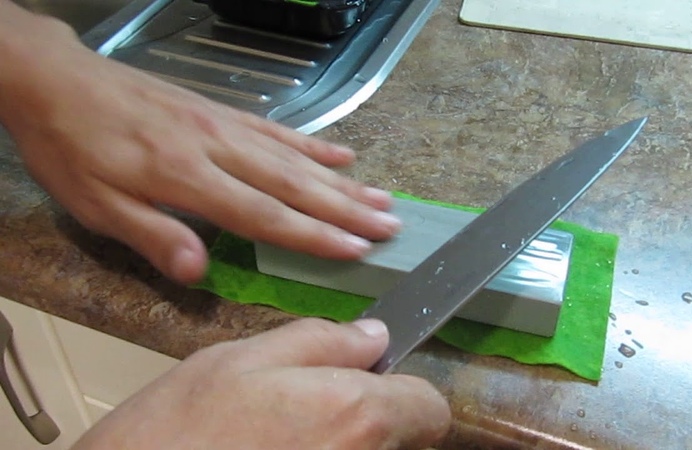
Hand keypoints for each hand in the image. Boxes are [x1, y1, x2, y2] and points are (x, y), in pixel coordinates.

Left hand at [0, 9, 400, 283]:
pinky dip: (313, 146)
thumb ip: (152, 235)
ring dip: (342, 182)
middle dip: (346, 210)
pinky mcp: (222, 112)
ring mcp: (224, 126)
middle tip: (392, 226)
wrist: (58, 81)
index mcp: (187, 178)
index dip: (315, 236)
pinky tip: (343, 157)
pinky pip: (277, 129)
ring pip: (295, 158)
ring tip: (382, 198)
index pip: (265, 214)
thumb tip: (197, 271)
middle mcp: (217, 149)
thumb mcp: (95, 205)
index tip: (358, 249)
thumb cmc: (73, 149)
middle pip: (293, 185)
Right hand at [71, 318, 450, 449]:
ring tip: (280, 442)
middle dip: (372, 423)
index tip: (371, 390)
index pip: (428, 407)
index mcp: (353, 413)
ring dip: (345, 447)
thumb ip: (319, 342)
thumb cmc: (172, 434)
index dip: (403, 394)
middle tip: (309, 418)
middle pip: (404, 442)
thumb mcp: (238, 359)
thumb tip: (374, 337)